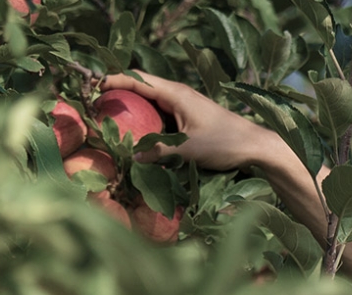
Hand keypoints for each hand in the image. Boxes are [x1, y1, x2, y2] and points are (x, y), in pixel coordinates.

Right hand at [98, 71, 279, 170]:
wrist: (257, 147)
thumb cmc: (225, 143)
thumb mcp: (188, 149)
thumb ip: (158, 151)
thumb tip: (132, 157)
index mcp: (177, 94)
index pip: (138, 80)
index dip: (114, 81)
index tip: (94, 87)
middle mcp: (179, 96)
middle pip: (142, 88)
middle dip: (120, 94)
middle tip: (97, 105)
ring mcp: (185, 107)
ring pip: (152, 103)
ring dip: (134, 109)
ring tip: (112, 120)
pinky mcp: (190, 119)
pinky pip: (163, 116)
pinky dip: (148, 122)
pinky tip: (138, 135)